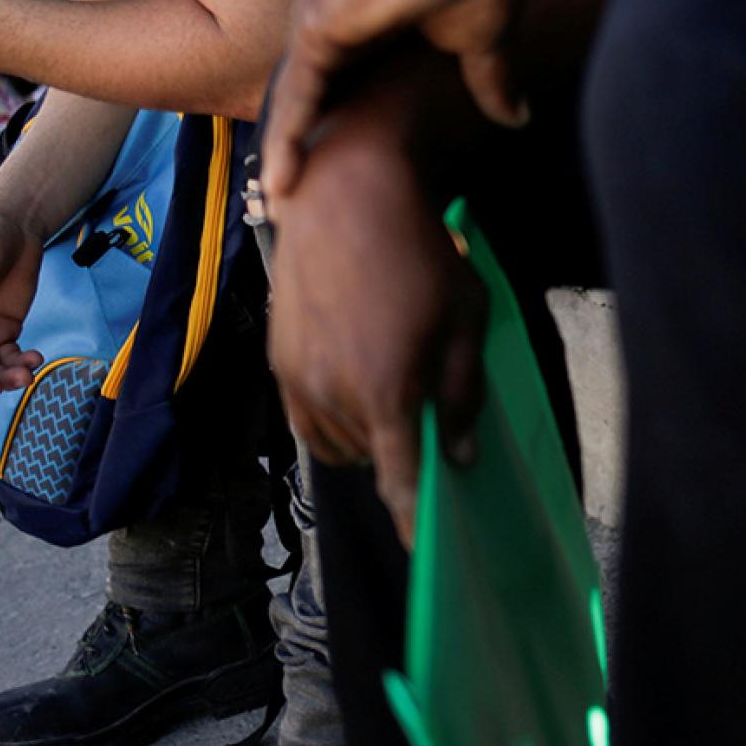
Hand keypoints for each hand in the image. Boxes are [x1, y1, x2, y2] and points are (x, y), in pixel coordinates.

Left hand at [261, 0, 521, 201]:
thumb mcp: (482, 39)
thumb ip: (489, 78)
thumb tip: (517, 119)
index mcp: (371, 16)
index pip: (343, 77)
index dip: (337, 119)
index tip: (335, 163)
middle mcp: (336, 16)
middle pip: (308, 90)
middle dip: (298, 138)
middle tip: (293, 192)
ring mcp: (319, 19)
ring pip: (295, 98)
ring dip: (285, 148)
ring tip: (279, 203)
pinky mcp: (316, 28)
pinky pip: (295, 98)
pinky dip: (287, 140)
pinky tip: (282, 184)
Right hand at [268, 92, 486, 547]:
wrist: (347, 195)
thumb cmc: (422, 251)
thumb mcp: (467, 320)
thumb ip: (463, 394)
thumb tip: (458, 454)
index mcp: (387, 390)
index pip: (400, 481)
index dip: (414, 520)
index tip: (427, 550)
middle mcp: (334, 394)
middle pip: (370, 461)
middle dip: (400, 454)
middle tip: (427, 423)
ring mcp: (297, 378)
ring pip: (333, 446)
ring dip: (366, 439)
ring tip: (393, 396)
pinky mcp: (278, 360)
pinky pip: (305, 419)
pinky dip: (334, 420)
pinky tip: (358, 386)